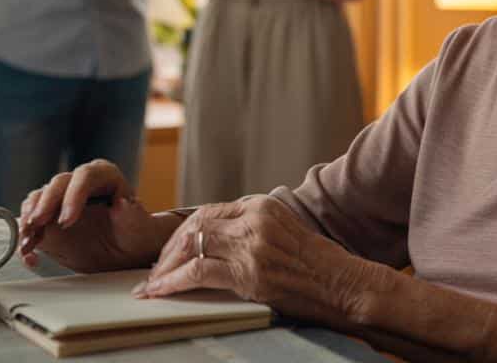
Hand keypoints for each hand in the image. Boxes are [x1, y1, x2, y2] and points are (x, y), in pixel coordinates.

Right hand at [18, 159, 167, 272]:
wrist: (125, 250)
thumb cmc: (135, 234)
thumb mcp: (139, 227)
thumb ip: (133, 216)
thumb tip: (123, 204)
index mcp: (104, 176)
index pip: (86, 176)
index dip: (73, 195)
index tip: (67, 220)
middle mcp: (79, 184)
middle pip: (57, 185)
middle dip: (45, 204)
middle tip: (39, 224)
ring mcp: (61, 201)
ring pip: (37, 200)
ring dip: (29, 220)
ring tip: (28, 241)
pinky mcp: (47, 220)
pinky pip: (30, 223)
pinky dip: (26, 238)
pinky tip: (29, 254)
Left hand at [132, 196, 374, 327]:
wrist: (344, 284)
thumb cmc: (317, 266)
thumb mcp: (283, 233)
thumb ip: (252, 229)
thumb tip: (214, 242)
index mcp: (262, 205)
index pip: (208, 211)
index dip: (182, 233)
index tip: (168, 251)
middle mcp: (255, 219)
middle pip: (195, 226)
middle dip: (168, 250)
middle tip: (154, 270)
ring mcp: (252, 245)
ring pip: (191, 246)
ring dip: (165, 268)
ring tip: (152, 285)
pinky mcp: (250, 272)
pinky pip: (198, 272)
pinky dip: (172, 283)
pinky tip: (159, 292)